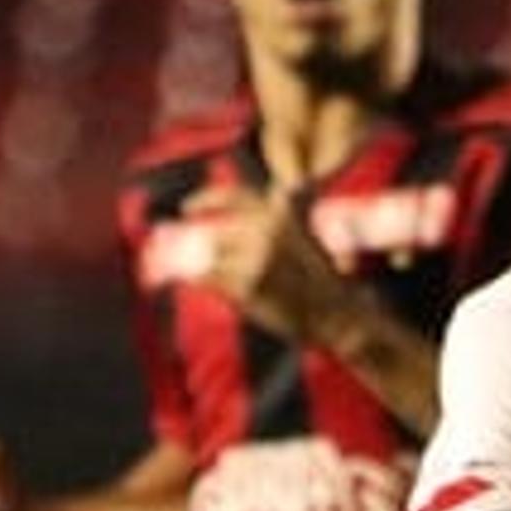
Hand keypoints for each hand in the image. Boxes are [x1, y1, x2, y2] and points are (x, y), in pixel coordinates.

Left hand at [183, 183, 357, 344]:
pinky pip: (207, 279)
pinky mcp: (248, 286)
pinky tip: (194, 284)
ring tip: (185, 273)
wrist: (338, 316)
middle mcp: (267, 229)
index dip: (206, 200)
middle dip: (190, 243)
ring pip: (206, 255)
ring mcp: (256, 257)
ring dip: (190, 264)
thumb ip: (283, 216)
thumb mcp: (308, 235)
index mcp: (280, 213)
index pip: (234, 196)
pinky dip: (194, 281)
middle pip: (213, 232)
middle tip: (172, 249)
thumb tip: (274, 194)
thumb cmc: (320, 282)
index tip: (186, 208)